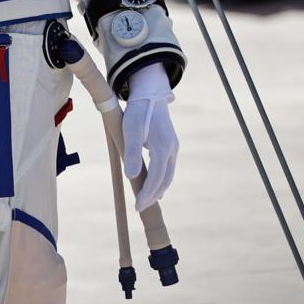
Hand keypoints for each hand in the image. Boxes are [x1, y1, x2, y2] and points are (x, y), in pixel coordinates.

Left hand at [120, 63, 177, 210]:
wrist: (149, 95)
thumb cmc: (137, 112)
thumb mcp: (130, 131)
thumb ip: (132, 153)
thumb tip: (132, 176)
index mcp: (163, 147)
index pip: (156, 178)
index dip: (147, 194)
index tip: (137, 206)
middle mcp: (172, 149)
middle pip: (164, 180)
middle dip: (152, 196)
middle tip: (139, 208)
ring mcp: (173, 147)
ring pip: (168, 175)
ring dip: (158, 190)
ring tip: (146, 202)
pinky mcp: (171, 145)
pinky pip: (168, 168)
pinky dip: (161, 180)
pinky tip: (155, 187)